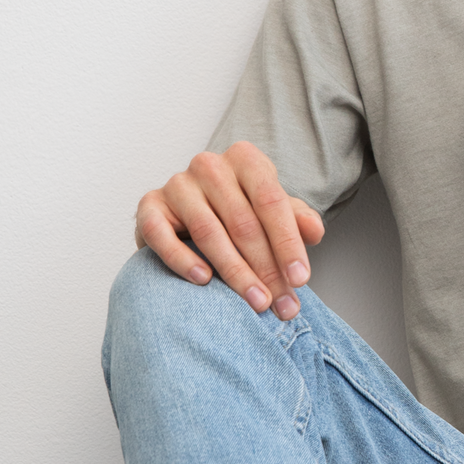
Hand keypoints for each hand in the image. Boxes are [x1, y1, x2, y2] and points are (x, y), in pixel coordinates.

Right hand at [134, 141, 324, 319]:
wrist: (191, 214)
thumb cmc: (242, 212)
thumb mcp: (275, 213)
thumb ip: (297, 220)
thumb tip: (314, 231)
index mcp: (246, 159)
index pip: (272, 202)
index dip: (288, 242)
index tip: (301, 279)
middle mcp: (210, 165)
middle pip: (243, 222)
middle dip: (266, 268)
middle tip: (281, 303)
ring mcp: (177, 184)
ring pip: (209, 231)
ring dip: (235, 272)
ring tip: (256, 302)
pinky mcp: (149, 206)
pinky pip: (161, 234)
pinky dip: (182, 259)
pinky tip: (203, 280)